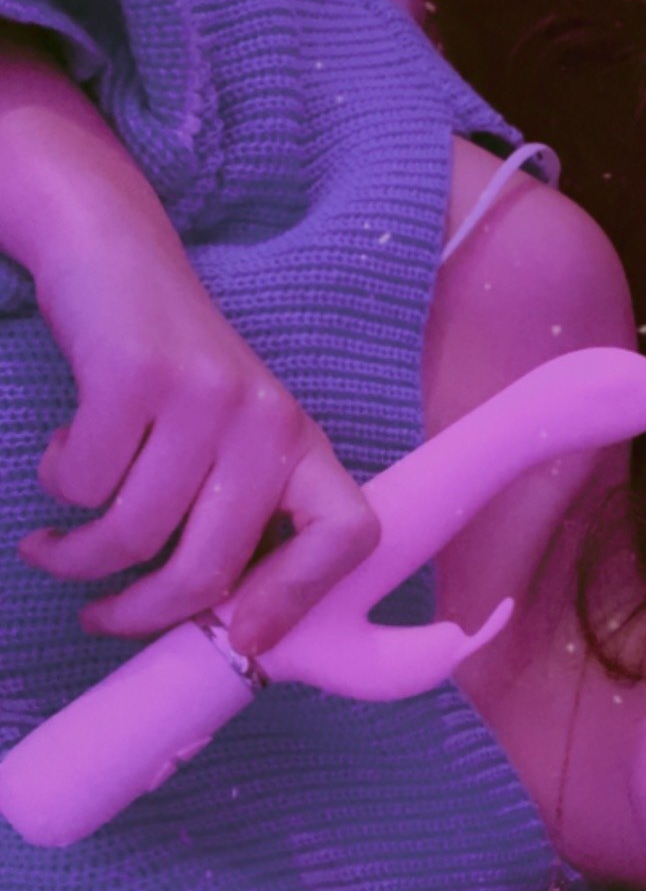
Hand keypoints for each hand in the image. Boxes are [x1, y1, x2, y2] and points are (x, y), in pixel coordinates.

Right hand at [19, 216, 380, 658]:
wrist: (110, 252)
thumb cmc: (164, 370)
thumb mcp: (223, 437)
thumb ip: (231, 513)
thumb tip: (220, 630)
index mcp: (299, 444)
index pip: (347, 534)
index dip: (299, 599)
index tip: (238, 639)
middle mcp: (266, 421)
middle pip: (209, 567)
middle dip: (138, 614)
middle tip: (97, 616)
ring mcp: (204, 396)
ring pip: (132, 533)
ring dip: (75, 556)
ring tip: (52, 545)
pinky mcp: (136, 374)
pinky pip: (82, 481)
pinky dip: (57, 482)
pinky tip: (59, 454)